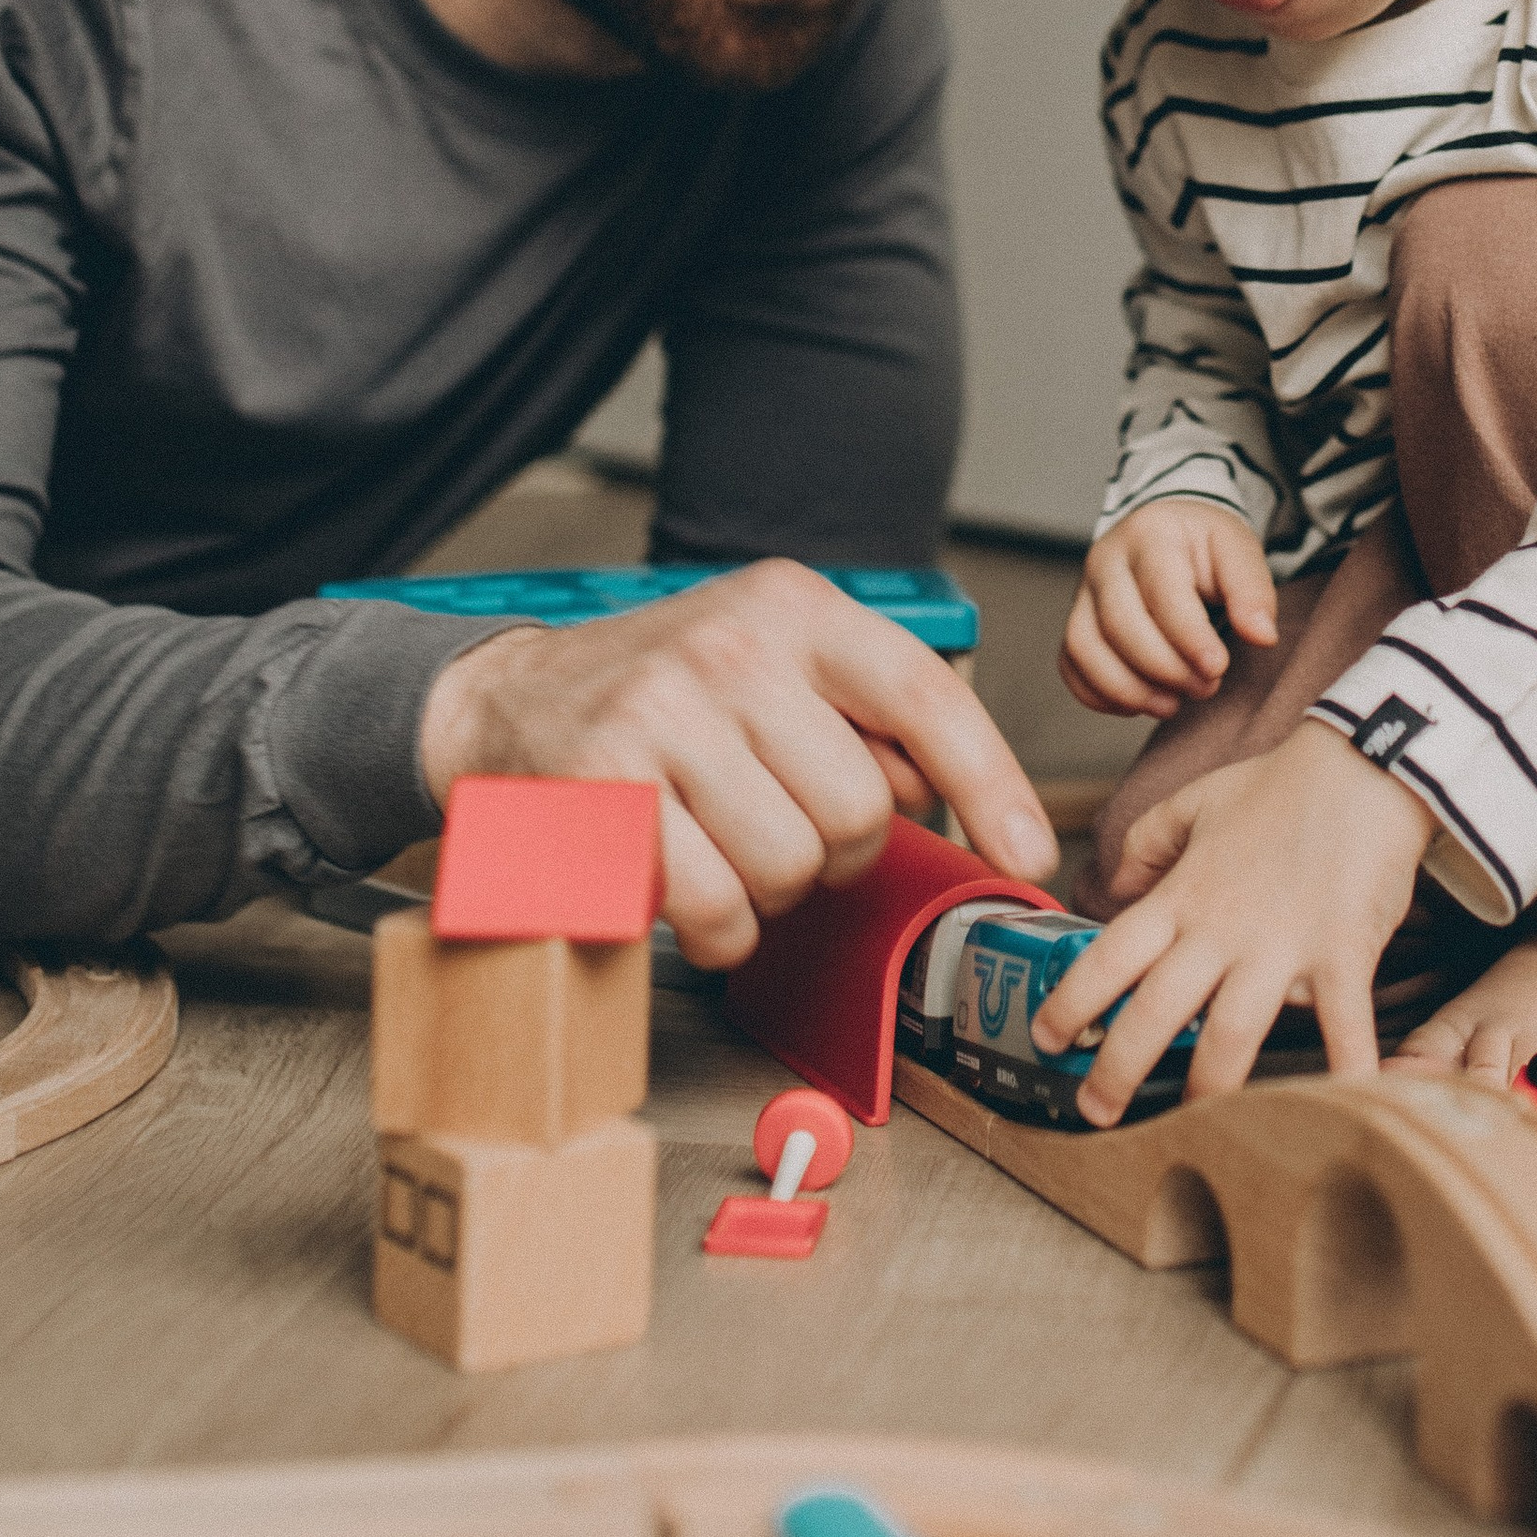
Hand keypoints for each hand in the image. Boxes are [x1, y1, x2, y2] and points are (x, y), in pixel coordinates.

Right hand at [417, 560, 1058, 967]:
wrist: (506, 701)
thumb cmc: (660, 696)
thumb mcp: (774, 669)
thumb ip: (863, 719)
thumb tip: (939, 789)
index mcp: (793, 608)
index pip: (922, 693)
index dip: (990, 780)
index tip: (1030, 848)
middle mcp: (733, 645)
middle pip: (858, 808)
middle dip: (836, 850)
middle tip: (781, 828)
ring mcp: (664, 711)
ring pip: (791, 864)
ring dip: (771, 891)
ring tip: (726, 849)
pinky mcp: (607, 786)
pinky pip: (716, 907)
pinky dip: (718, 929)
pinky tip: (690, 889)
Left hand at [1028, 722, 1434, 1120]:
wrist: (1363, 764)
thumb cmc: (1281, 783)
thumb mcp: (1194, 802)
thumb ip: (1148, 842)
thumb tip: (1115, 880)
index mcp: (1183, 895)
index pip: (1110, 955)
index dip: (1071, 1000)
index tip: (1046, 1036)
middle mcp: (1221, 929)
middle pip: (1155, 1011)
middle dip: (1117, 1068)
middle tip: (1094, 1110)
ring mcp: (1281, 947)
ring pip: (1229, 1035)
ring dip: (1203, 1090)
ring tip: (1187, 1129)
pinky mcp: (1340, 955)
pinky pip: (1342, 1026)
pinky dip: (1345, 1073)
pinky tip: (1342, 1111)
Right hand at [1062, 501, 1279, 715]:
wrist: (1168, 532)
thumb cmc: (1203, 545)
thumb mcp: (1238, 549)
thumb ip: (1252, 590)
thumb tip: (1262, 636)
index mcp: (1150, 534)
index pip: (1161, 591)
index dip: (1188, 637)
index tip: (1217, 668)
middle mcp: (1105, 560)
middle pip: (1119, 624)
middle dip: (1164, 668)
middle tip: (1206, 687)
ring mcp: (1084, 592)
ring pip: (1084, 647)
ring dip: (1129, 689)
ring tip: (1173, 704)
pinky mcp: (1077, 622)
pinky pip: (1071, 665)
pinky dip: (1101, 695)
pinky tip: (1141, 703)